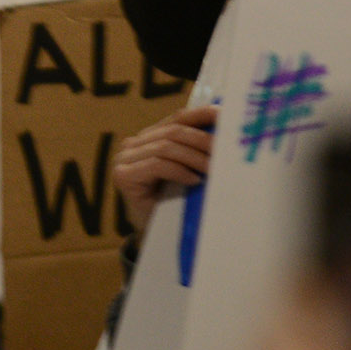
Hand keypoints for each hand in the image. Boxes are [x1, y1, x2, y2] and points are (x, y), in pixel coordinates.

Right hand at [112, 105, 216, 225]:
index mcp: (150, 136)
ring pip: (166, 147)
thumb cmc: (174, 202)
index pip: (177, 118)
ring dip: (195, 158)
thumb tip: (226, 136)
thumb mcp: (188, 171)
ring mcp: (125, 158)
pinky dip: (179, 171)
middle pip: (173, 131)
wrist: (155, 235)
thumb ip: (196, 152)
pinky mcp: (123, 176)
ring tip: (213, 170)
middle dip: (202, 140)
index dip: (201, 114)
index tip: (225, 116)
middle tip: (225, 152)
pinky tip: (194, 181)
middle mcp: (134, 143)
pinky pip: (156, 165)